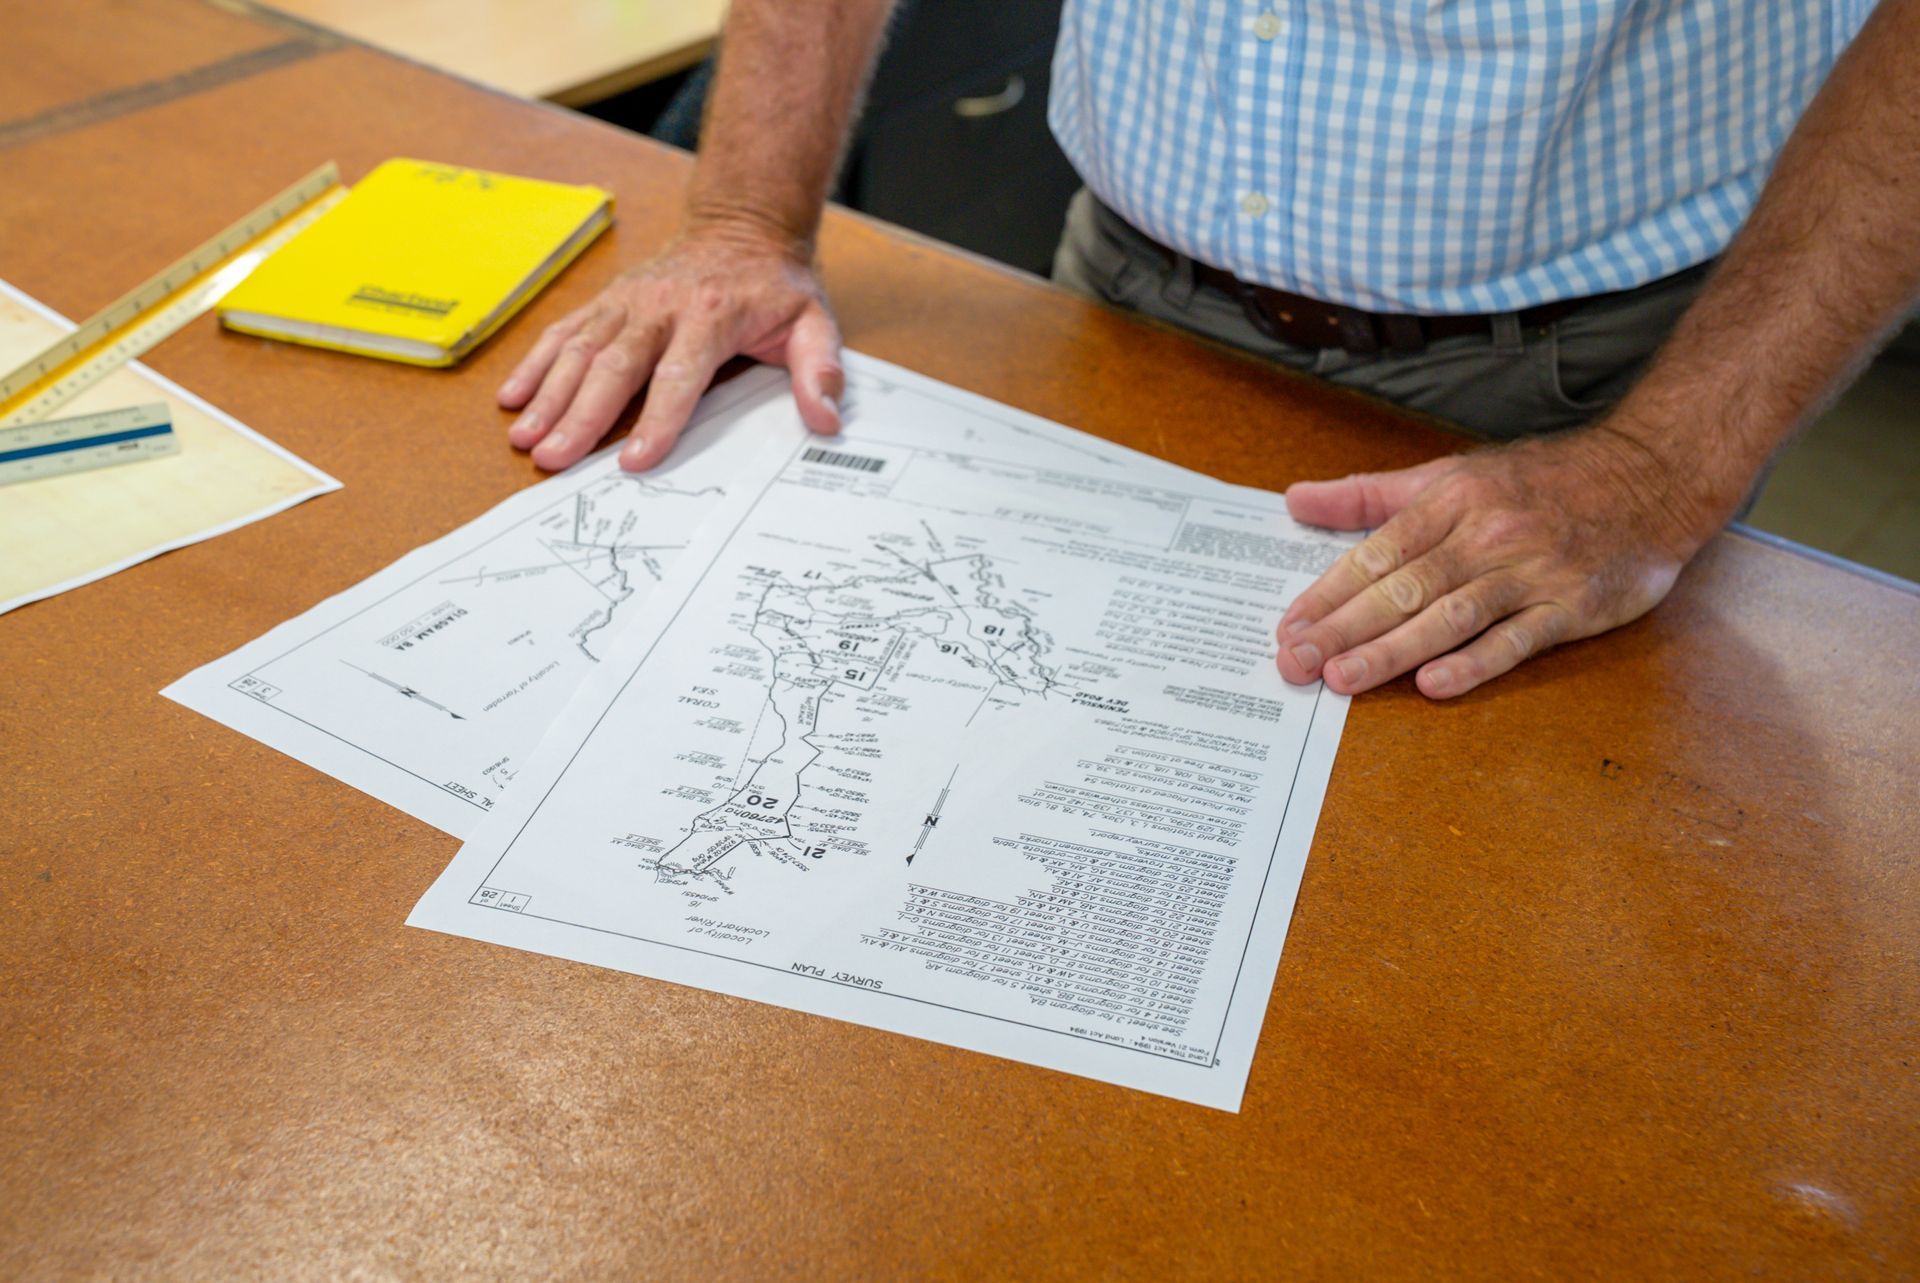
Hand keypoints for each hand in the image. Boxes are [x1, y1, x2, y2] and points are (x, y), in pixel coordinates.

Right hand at [498, 224, 843, 471]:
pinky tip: (512, 398)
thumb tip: (827, 421)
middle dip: (580, 416)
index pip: (679, 375)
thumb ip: (821, 372)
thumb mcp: (815, 324)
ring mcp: (626, 302)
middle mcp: (659, 306)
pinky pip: (564, 332)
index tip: (634, 461)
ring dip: (547, 396)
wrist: (742, 226)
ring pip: (579, 350)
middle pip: (614, 367)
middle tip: (552, 459)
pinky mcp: (607, 302)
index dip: (657, 420)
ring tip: (523, 438)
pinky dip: (535, 364)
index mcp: (711, 316)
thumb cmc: (776, 287)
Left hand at [1274, 428, 1712, 698]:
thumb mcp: (1452, 473)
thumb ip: (1371, 494)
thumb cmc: (1543, 481)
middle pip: (1404, 589)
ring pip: (1450, 616)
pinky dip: (1475, 662)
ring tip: (1343, 679)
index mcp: (1451, 500)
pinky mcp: (1571, 605)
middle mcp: (1487, 534)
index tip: (1287, 628)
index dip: (1328, 594)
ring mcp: (1530, 571)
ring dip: (1393, 650)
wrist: (1651, 476)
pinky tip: (1435, 684)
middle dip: (1343, 630)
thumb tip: (1296, 499)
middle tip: (1295, 664)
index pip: (1376, 554)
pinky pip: (1517, 639)